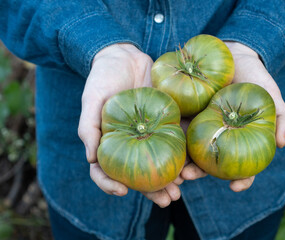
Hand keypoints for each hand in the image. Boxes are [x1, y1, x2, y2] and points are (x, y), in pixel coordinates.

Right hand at [78, 43, 181, 207]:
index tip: (122, 191)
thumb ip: (90, 126)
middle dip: (154, 189)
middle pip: (140, 172)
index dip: (111, 183)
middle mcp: (132, 142)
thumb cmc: (103, 76)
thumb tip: (91, 158)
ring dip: (173, 177)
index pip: (106, 170)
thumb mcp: (92, 98)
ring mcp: (151, 133)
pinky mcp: (168, 120)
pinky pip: (177, 139)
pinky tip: (194, 163)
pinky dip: (185, 153)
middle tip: (167, 200)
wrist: (125, 55)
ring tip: (183, 187)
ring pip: (162, 160)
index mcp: (111, 141)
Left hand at [181, 42, 284, 191]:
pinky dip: (172, 138)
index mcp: (240, 140)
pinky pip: (179, 128)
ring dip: (181, 161)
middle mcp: (220, 137)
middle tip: (188, 176)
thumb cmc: (256, 78)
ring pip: (191, 150)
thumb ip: (281, 117)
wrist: (235, 55)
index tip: (235, 187)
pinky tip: (165, 143)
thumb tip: (280, 143)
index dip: (241, 180)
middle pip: (209, 162)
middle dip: (199, 173)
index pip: (242, 166)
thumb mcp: (272, 96)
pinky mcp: (188, 112)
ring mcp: (202, 126)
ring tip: (172, 167)